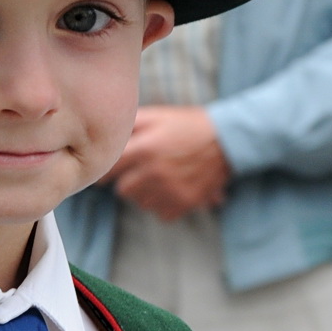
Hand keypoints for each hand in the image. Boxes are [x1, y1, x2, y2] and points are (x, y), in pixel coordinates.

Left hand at [104, 105, 230, 221]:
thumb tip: (106, 137)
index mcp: (144, 148)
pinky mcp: (185, 202)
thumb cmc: (188, 125)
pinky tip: (171, 190)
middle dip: (127, 182)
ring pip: (142, 203)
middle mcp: (155, 172)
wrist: (227, 139)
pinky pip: (161, 214)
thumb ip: (129, 126)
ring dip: (145, 194)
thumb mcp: (157, 116)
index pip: (109, 170)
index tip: (104, 175)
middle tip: (139, 173)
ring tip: (158, 179)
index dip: (104, 172)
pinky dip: (163, 205)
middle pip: (124, 191)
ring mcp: (171, 189)